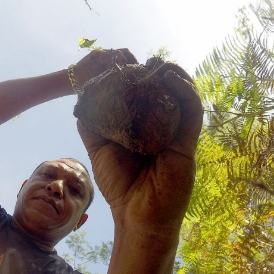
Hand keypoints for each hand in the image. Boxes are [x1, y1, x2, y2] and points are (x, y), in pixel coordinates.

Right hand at [72, 48, 137, 86]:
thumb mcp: (110, 85)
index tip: (141, 73)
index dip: (137, 65)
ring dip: (124, 60)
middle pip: (128, 53)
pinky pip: (108, 54)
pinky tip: (113, 67)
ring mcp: (105, 54)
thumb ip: (120, 82)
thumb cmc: (93, 87)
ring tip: (123, 68)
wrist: (76, 82)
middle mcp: (113, 58)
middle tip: (134, 70)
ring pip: (120, 52)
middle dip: (133, 61)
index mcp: (117, 65)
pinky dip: (112, 59)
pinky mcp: (97, 54)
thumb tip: (136, 86)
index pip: (131, 60)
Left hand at [77, 58, 202, 234]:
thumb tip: (82, 98)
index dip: (138, 78)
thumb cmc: (119, 184)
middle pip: (164, 93)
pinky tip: (170, 77)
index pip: (144, 96)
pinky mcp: (188, 142)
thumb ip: (93, 125)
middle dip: (155, 73)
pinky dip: (185, 91)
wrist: (136, 215)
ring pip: (182, 97)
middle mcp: (162, 128)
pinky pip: (191, 111)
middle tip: (143, 58)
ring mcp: (177, 134)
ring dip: (174, 76)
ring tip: (158, 62)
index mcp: (144, 128)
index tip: (126, 62)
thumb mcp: (99, 148)